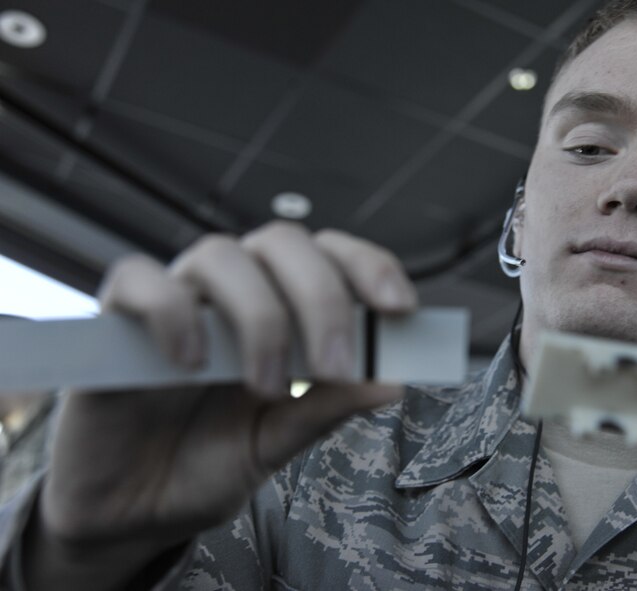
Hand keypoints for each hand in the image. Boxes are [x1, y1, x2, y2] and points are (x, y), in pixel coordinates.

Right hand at [28, 222, 416, 587]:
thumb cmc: (208, 464)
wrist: (133, 509)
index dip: (370, 268)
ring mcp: (176, 298)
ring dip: (259, 317)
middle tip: (334, 365)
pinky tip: (189, 362)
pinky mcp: (113, 319)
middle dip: (322, 299)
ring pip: (222, 255)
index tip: (401, 308)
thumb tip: (395, 380)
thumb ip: (326, 409)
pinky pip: (140, 280)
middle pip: (285, 243)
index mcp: (282, 308)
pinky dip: (170, 311)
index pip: (332, 257)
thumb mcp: (277, 442)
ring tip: (267, 388)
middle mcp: (233, 291)